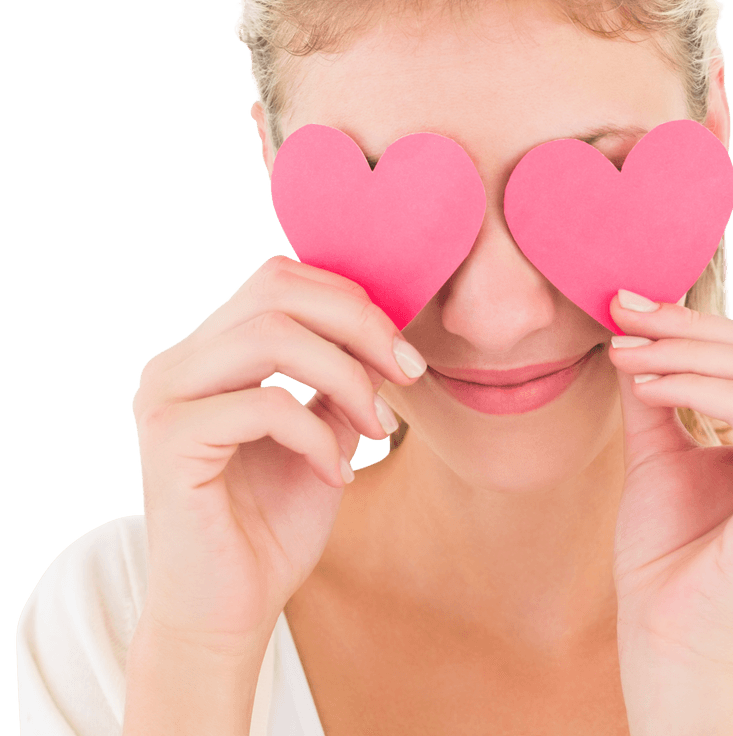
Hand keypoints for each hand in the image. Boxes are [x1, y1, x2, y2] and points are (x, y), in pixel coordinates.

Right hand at [130, 255, 424, 654]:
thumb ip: (340, 378)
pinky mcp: (169, 442)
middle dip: (358, 325)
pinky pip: (264, 406)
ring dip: (346, 377)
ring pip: (271, 336)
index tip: (403, 354)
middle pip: (276, 289)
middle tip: (407, 373)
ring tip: (378, 428)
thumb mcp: (324, 433)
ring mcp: (166, 397)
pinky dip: (318, 435)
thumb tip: (386, 331)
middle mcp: (178, 363)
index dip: (352, 302)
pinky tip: (337, 473)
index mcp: (209, 352)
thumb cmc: (274, 522)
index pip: (281, 280)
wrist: (228, 611)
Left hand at [608, 254, 732, 668]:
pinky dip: (691, 383)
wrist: (665, 636)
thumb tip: (640, 317)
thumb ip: (663, 384)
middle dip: (695, 320)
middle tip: (627, 308)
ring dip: (683, 348)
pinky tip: (643, 384)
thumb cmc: (668, 552)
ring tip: (623, 349)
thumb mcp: (661, 448)